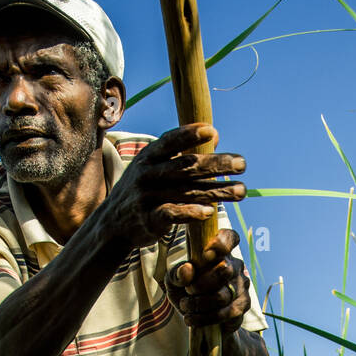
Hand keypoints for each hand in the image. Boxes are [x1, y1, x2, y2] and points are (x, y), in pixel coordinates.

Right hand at [106, 123, 246, 250]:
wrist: (112, 223)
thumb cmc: (143, 189)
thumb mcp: (154, 166)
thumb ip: (182, 153)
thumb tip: (214, 134)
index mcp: (149, 156)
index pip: (170, 142)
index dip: (189, 135)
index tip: (213, 132)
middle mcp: (147, 173)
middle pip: (186, 167)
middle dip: (216, 164)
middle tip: (242, 164)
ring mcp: (147, 197)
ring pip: (186, 191)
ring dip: (216, 191)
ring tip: (241, 191)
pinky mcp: (148, 219)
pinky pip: (171, 214)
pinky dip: (190, 212)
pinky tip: (210, 212)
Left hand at [165, 228, 250, 336]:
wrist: (196, 317)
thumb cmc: (185, 291)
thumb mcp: (174, 280)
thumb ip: (177, 273)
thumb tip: (187, 270)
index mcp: (220, 252)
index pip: (230, 237)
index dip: (222, 242)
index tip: (205, 255)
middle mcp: (235, 266)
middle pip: (224, 270)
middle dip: (201, 284)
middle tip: (188, 290)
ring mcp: (242, 286)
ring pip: (222, 295)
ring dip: (199, 303)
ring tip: (185, 306)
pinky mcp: (243, 306)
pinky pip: (226, 313)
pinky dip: (205, 318)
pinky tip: (191, 319)